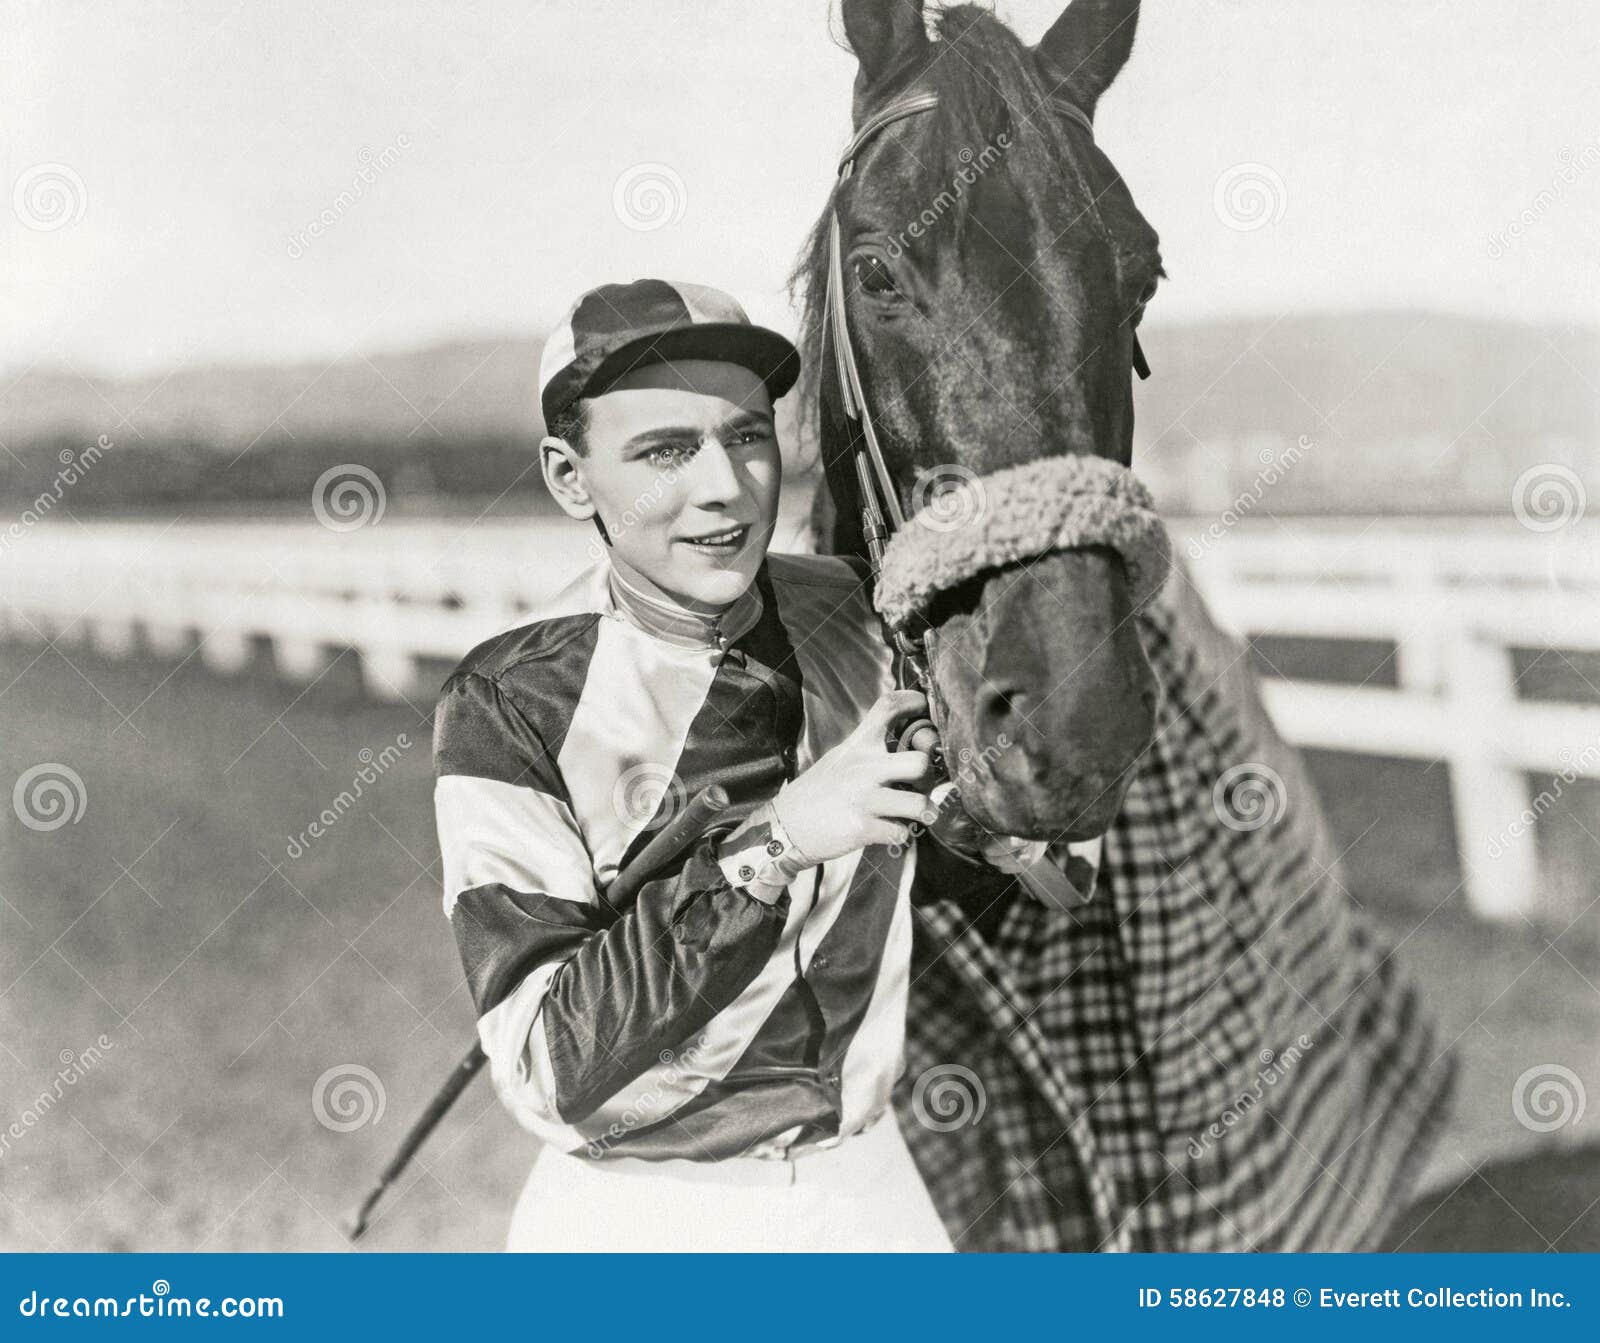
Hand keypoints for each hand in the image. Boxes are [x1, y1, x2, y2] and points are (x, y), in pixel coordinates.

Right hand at [771, 689, 938, 862]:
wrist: (784, 827)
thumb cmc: (818, 792)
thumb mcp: (840, 758)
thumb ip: (870, 750)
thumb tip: (909, 748)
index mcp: (858, 746)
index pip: (888, 708)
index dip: (913, 700)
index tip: (923, 707)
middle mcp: (864, 769)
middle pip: (921, 763)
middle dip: (929, 779)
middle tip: (920, 787)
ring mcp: (865, 799)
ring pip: (920, 805)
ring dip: (921, 814)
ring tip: (911, 816)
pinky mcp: (863, 829)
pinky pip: (902, 834)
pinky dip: (900, 836)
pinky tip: (889, 831)